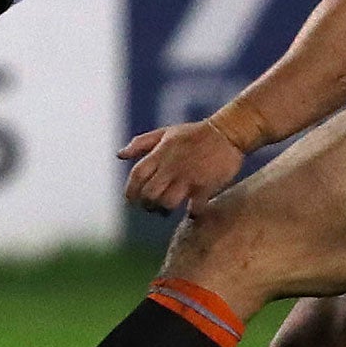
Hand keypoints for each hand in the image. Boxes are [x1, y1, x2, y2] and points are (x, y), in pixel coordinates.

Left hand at [118, 121, 245, 214]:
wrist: (226, 133)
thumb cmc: (193, 133)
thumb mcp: (164, 133)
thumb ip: (140, 144)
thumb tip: (119, 155)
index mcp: (160, 154)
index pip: (137, 176)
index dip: (130, 191)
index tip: (131, 200)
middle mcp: (171, 166)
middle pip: (149, 193)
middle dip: (146, 204)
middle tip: (150, 206)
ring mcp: (189, 177)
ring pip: (168, 203)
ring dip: (165, 210)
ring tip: (166, 209)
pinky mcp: (206, 186)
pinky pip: (195, 208)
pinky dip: (192, 213)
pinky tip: (191, 211)